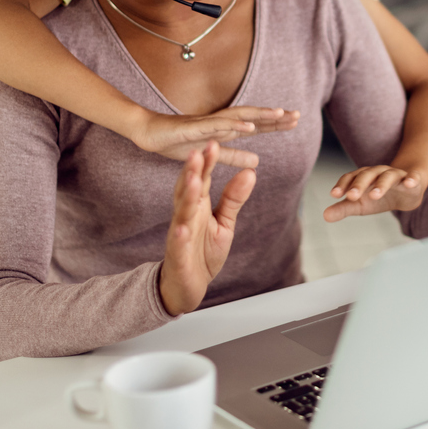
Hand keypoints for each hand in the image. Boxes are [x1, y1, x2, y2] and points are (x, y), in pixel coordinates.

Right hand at [130, 106, 299, 168]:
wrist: (148, 133)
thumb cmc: (179, 140)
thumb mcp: (212, 153)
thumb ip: (234, 156)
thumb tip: (258, 161)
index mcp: (225, 129)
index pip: (255, 125)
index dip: (275, 123)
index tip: (296, 120)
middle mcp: (219, 123)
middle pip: (251, 117)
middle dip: (273, 116)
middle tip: (297, 115)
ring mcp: (206, 123)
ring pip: (236, 118)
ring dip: (258, 115)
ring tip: (279, 114)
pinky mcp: (192, 128)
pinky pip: (214, 127)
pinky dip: (232, 125)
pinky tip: (248, 127)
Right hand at [158, 142, 255, 315]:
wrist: (189, 284)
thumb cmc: (203, 250)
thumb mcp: (225, 222)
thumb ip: (234, 198)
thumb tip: (250, 171)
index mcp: (198, 205)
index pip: (202, 178)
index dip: (207, 162)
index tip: (214, 143)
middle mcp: (186, 215)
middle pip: (188, 189)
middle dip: (192, 171)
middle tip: (198, 152)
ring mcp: (180, 233)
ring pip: (181, 212)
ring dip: (186, 196)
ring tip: (193, 180)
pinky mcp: (177, 254)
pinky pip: (177, 244)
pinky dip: (178, 236)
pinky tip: (182, 228)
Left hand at [324, 165, 424, 221]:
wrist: (407, 191)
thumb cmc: (380, 196)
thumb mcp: (361, 204)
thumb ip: (343, 208)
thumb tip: (325, 216)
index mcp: (364, 177)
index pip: (351, 177)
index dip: (343, 185)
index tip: (335, 195)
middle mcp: (378, 172)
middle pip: (367, 174)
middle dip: (359, 184)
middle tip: (352, 196)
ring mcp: (396, 175)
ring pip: (387, 176)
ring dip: (381, 184)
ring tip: (374, 195)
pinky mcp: (412, 180)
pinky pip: (412, 178)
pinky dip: (411, 179)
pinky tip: (409, 183)